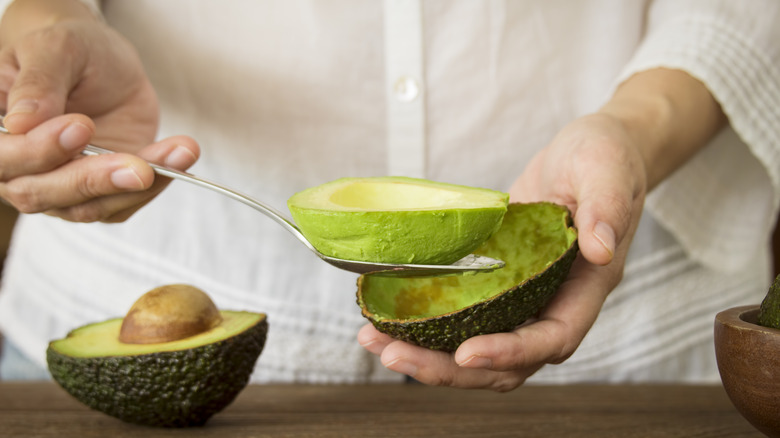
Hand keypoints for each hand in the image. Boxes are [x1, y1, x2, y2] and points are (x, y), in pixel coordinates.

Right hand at [0, 13, 198, 221]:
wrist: (102, 62)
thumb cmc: (69, 51)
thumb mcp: (54, 49)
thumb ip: (38, 83)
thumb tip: (22, 122)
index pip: (4, 158)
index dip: (39, 151)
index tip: (80, 126)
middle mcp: (20, 170)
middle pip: (42, 193)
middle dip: (92, 180)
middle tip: (139, 165)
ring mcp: (61, 187)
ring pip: (88, 208)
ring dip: (134, 186)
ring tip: (177, 154)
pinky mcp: (103, 192)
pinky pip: (125, 203)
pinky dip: (157, 183)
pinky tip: (181, 157)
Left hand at [358, 112, 646, 390]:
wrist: (592, 154)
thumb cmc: (606, 159)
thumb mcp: (608, 171)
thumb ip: (607, 207)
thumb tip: (601, 249)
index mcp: (585, 287)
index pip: (552, 338)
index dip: (510, 352)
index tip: (466, 353)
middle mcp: (553, 303)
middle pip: (506, 364)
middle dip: (449, 368)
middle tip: (393, 353)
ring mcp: (523, 297)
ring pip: (478, 347)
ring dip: (428, 354)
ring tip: (375, 340)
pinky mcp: (497, 284)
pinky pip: (463, 316)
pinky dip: (426, 324)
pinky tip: (385, 313)